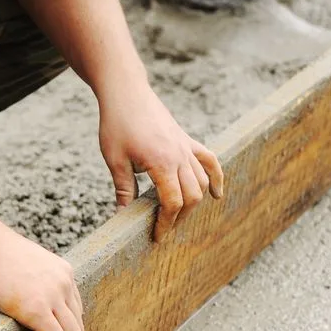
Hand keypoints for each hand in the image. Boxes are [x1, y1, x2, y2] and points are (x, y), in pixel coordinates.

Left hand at [98, 86, 224, 241]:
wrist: (127, 93)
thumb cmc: (117, 124)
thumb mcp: (114, 160)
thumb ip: (123, 189)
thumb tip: (122, 216)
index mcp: (161, 163)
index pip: (172, 202)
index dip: (166, 223)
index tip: (157, 237)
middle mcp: (180, 156)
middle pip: (192, 196)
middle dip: (180, 218)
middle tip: (164, 230)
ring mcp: (186, 147)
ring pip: (202, 181)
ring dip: (195, 202)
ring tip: (179, 217)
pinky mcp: (187, 140)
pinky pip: (209, 160)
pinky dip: (216, 177)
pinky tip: (216, 193)